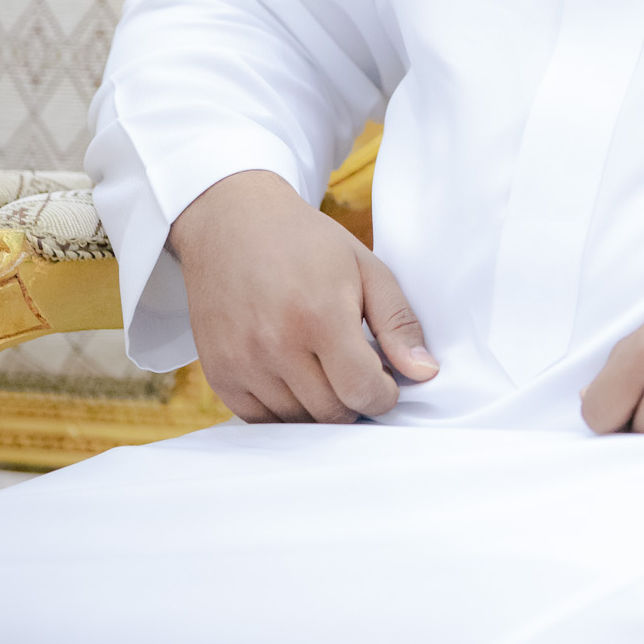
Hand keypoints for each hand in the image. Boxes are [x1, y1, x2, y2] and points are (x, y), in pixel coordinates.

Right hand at [170, 169, 437, 423]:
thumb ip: (398, 322)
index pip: (363, 392)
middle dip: (354, 400)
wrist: (231, 223)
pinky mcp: (219, 373)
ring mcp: (242, 362)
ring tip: (323, 368)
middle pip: (332, 413)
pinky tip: (293, 375)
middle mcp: (276, 344)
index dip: (384, 394)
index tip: (385, 379)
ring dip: (318, 405)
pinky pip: (259, 419)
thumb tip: (424, 372)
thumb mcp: (365, 267)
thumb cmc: (305, 242)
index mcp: (319, 315)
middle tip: (355, 372)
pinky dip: (282, 408)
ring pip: (296, 421)